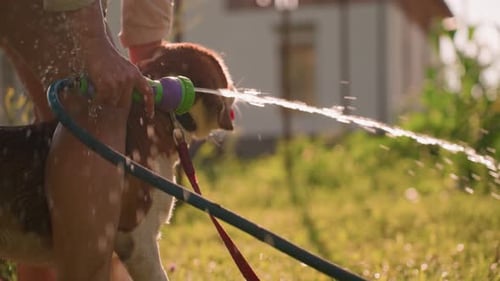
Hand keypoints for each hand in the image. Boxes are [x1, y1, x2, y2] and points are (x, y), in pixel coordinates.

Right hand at [68, 1, 153, 116]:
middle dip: (116, 102)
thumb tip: (132, 94)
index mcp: (136, 74)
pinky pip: (103, 99)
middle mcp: (130, 79)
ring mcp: (119, 82)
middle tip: (107, 95)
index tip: (150, 115)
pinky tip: (94, 90)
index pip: (147, 92)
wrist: (96, 45)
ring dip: (105, 99)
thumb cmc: (108, 57)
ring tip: (100, 88)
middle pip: (125, 103)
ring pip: (113, 102)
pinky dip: (97, 98)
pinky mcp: (107, 85)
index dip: (149, 105)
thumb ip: (130, 79)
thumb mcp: (125, 67)